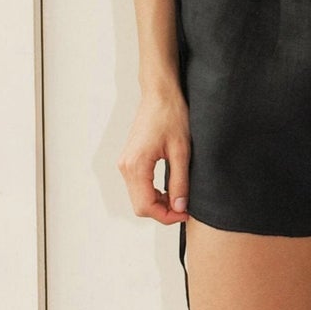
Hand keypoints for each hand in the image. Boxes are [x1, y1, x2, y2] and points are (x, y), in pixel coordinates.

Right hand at [118, 88, 190, 225]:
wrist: (160, 93)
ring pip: (138, 198)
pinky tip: (169, 188)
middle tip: (184, 207)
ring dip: (158, 203)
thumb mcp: (182, 151)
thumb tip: (179, 207)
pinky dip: (152, 193)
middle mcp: (125, 166)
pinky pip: (137, 186)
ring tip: (179, 196)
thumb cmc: (171, 115)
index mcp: (136, 165)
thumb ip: (180, 182)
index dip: (167, 216)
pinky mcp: (129, 160)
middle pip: (140, 206)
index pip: (146, 206)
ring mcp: (125, 163)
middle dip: (162, 212)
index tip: (185, 213)